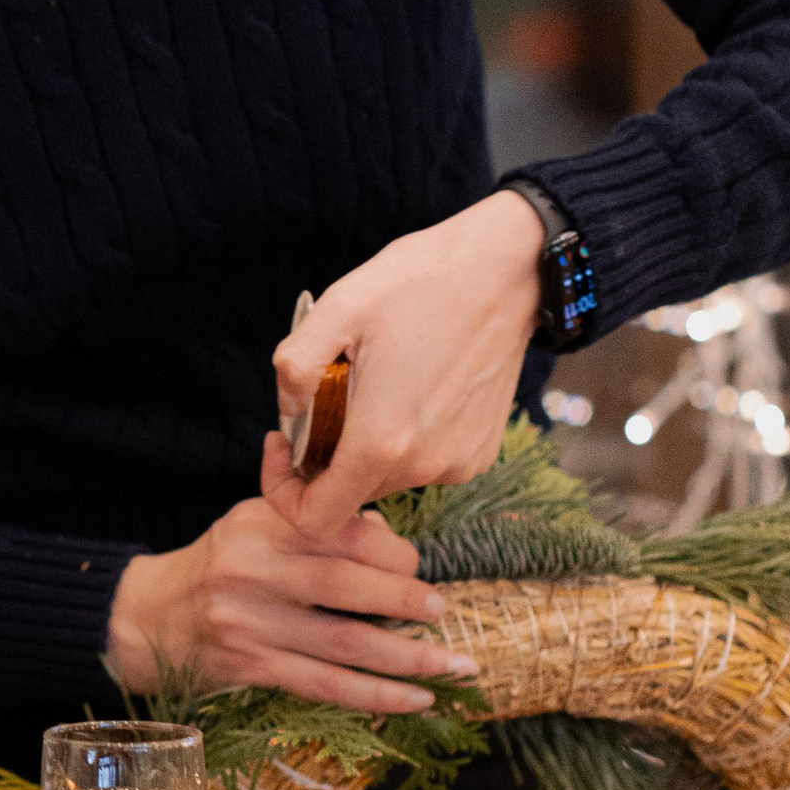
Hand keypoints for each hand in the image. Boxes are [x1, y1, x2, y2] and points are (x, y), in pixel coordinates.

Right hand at [104, 449, 476, 715]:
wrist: (147, 618)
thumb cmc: (218, 563)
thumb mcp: (255, 522)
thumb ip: (317, 524)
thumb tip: (388, 536)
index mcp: (260, 526)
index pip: (337, 532)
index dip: (388, 550)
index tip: (416, 566)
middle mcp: (255, 574)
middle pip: (344, 588)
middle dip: (404, 602)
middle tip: (443, 611)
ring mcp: (252, 626)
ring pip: (344, 645)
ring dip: (407, 659)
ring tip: (455, 665)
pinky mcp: (253, 669)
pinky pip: (326, 686)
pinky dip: (377, 695)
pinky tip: (416, 699)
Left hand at [271, 190, 545, 543]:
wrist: (505, 272)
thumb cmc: (419, 283)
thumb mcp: (337, 308)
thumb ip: (294, 366)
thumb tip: (287, 409)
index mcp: (380, 441)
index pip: (317, 517)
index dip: (284, 491)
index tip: (283, 442)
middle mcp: (423, 466)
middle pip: (351, 492)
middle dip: (325, 456)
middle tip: (326, 395)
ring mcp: (457, 463)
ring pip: (388, 477)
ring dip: (367, 444)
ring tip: (373, 383)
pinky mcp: (481, 452)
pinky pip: (425, 463)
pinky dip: (407, 439)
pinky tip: (411, 387)